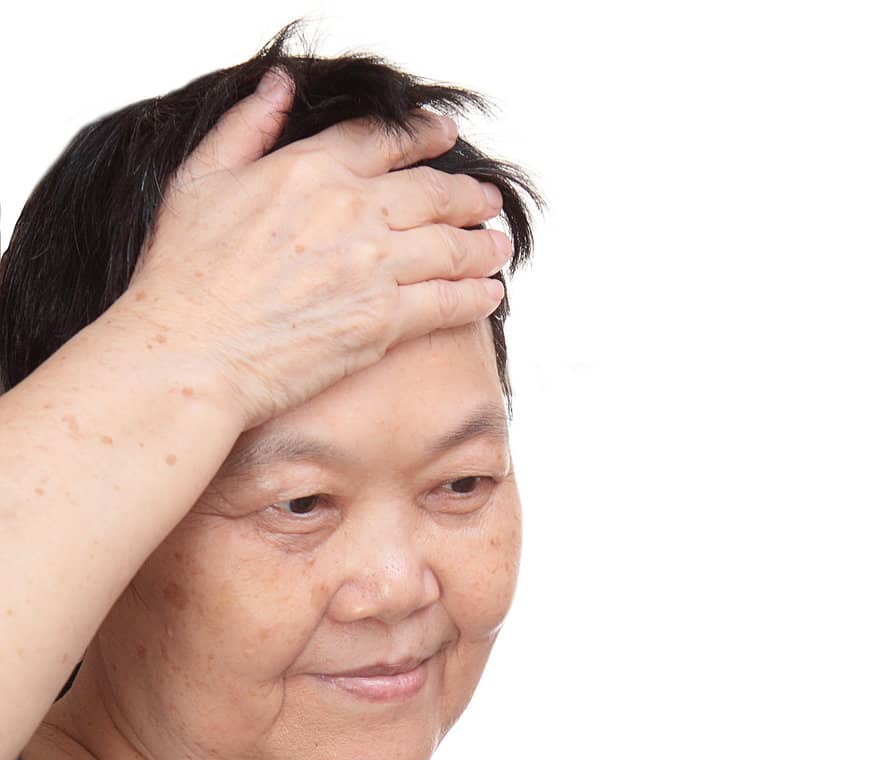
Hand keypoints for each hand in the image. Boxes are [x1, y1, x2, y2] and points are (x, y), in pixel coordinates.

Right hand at [112, 70, 510, 428]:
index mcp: (306, 170)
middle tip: (487, 199)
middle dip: (467, 193)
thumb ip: (244, 128)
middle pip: (431, 191)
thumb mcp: (198, 179)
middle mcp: (349, 211)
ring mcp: (371, 266)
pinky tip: (490, 292)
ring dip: (482, 244)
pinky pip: (447, 302)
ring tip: (498, 244)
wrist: (189, 354)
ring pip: (450, 245)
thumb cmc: (180, 278)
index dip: (422, 136)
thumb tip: (279, 87)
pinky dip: (476, 295)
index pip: (382, 140)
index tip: (444, 137)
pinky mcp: (382, 321)